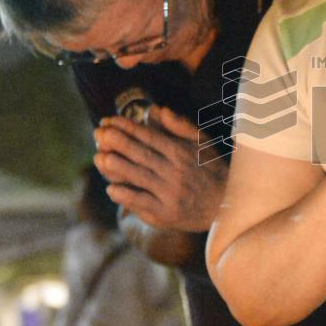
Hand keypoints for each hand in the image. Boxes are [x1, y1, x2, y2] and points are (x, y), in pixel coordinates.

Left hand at [93, 105, 227, 231]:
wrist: (227, 207)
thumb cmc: (211, 170)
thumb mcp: (202, 144)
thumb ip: (180, 126)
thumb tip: (158, 110)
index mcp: (183, 153)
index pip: (150, 137)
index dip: (127, 128)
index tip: (109, 121)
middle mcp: (176, 173)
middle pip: (141, 155)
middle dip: (117, 143)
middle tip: (98, 133)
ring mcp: (170, 195)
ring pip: (137, 177)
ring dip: (115, 167)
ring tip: (98, 158)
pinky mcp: (166, 215)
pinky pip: (141, 203)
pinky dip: (125, 195)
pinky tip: (111, 188)